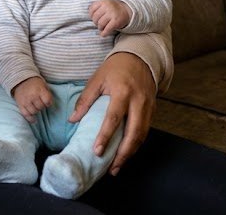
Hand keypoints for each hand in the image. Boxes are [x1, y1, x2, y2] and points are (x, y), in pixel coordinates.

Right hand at [12, 77, 51, 122]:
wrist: (21, 80)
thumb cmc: (35, 83)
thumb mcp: (43, 85)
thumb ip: (47, 94)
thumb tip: (50, 104)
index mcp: (39, 90)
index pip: (47, 101)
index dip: (49, 103)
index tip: (48, 102)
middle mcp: (32, 96)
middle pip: (40, 107)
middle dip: (42, 106)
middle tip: (41, 104)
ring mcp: (25, 101)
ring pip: (34, 111)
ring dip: (36, 111)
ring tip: (36, 108)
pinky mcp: (20, 105)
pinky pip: (25, 114)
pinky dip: (30, 118)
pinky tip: (34, 120)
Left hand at [69, 52, 155, 174]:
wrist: (140, 57)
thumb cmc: (115, 68)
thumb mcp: (97, 79)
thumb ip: (85, 100)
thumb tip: (73, 119)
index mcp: (122, 92)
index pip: (113, 118)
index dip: (106, 136)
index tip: (97, 151)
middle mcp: (138, 101)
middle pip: (133, 133)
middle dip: (123, 154)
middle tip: (111, 168)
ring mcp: (148, 106)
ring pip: (142, 135)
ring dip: (130, 153)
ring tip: (117, 166)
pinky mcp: (153, 110)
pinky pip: (146, 131)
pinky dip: (136, 144)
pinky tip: (126, 153)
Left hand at [89, 0, 130, 35]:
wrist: (126, 10)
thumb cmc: (113, 8)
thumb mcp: (105, 3)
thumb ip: (97, 5)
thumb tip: (87, 9)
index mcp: (103, 2)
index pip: (92, 10)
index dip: (91, 15)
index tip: (94, 18)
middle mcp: (107, 7)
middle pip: (95, 18)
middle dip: (96, 22)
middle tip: (99, 24)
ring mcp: (112, 14)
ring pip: (100, 24)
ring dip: (100, 28)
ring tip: (102, 27)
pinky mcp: (116, 22)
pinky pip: (107, 29)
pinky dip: (104, 33)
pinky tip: (103, 34)